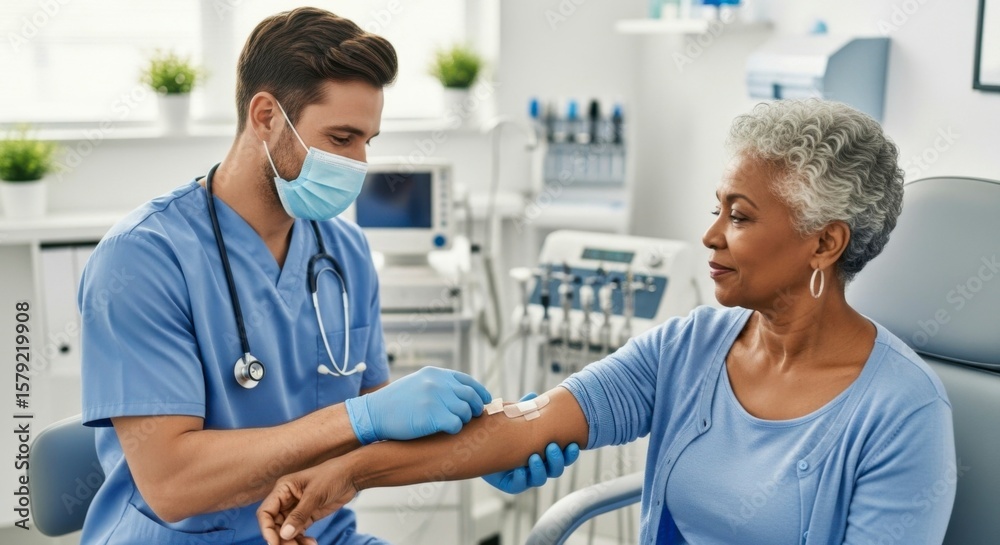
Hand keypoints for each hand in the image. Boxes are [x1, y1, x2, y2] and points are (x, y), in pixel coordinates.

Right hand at [257, 458, 355, 544]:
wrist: (352, 475)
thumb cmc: (333, 476)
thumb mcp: (315, 495)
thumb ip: (299, 515)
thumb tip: (284, 534)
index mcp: (283, 489)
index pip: (265, 512)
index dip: (267, 529)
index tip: (274, 543)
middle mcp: (286, 500)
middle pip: (275, 525)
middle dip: (282, 539)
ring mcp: (296, 509)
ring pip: (286, 531)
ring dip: (293, 542)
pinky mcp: (307, 516)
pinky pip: (298, 532)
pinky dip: (302, 540)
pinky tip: (312, 543)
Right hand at [344, 366, 491, 443]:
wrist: (373, 414)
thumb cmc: (395, 402)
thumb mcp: (418, 383)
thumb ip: (439, 385)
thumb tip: (463, 394)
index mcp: (436, 374)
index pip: (468, 381)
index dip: (479, 392)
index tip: (484, 401)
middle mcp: (438, 383)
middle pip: (471, 396)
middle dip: (475, 408)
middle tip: (474, 417)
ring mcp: (435, 399)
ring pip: (466, 411)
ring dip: (463, 420)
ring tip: (453, 424)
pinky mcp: (432, 416)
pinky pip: (456, 424)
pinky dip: (455, 429)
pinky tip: (446, 431)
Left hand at [481, 393, 580, 493]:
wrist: (482, 447)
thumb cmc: (504, 432)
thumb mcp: (514, 419)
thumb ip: (524, 410)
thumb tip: (533, 396)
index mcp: (545, 452)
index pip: (564, 456)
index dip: (570, 453)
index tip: (572, 444)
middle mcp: (539, 466)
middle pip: (556, 469)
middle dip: (557, 460)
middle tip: (551, 447)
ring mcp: (527, 476)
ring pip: (541, 479)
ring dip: (540, 468)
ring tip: (533, 457)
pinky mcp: (512, 484)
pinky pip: (520, 485)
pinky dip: (521, 478)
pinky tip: (519, 470)